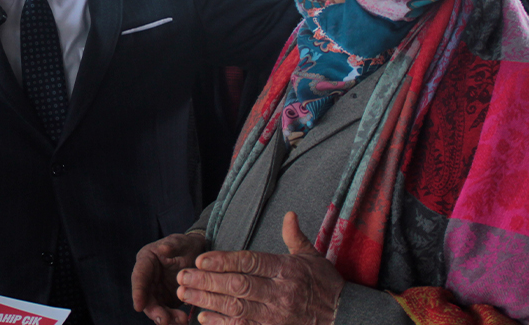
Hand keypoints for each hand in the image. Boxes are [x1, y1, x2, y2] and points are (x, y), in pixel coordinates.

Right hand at [132, 232, 205, 323]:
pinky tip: (183, 321)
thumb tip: (163, 248)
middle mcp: (148, 277)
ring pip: (156, 307)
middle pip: (146, 297)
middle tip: (164, 320)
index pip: (139, 277)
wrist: (197, 254)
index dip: (138, 292)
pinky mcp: (166, 299)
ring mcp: (156, 290)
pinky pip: (167, 312)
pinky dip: (173, 318)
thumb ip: (172, 245)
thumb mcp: (181, 242)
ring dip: (165, 317)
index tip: (138, 306)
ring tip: (180, 321)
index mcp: (146, 260)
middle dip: (154, 310)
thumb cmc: (187, 245)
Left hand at [177, 212, 343, 324]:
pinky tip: (203, 317)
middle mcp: (281, 293)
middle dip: (206, 280)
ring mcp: (277, 316)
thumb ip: (295, 237)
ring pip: (236, 307)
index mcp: (287, 270)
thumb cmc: (326, 286)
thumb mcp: (314, 257)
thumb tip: (289, 214)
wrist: (347, 318)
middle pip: (237, 285)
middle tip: (182, 276)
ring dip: (207, 300)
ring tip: (185, 293)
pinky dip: (222, 324)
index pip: (250, 262)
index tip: (200, 259)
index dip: (223, 260)